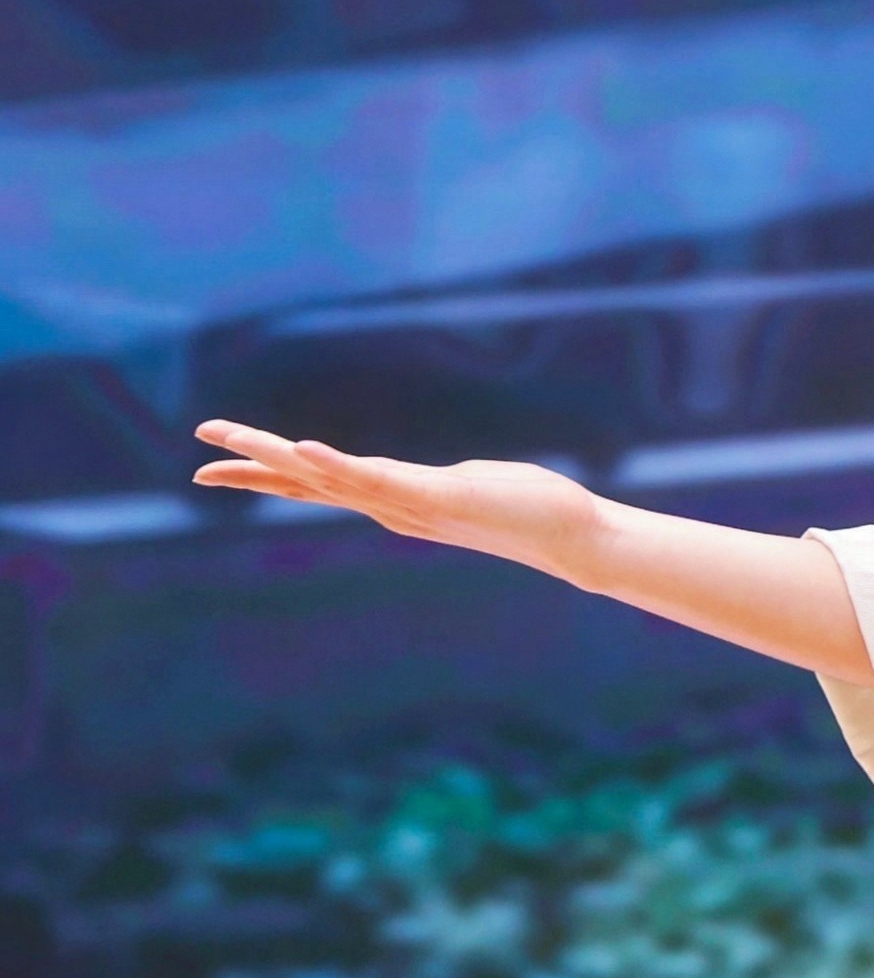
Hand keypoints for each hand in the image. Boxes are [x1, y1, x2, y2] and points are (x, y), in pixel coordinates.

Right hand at [193, 420, 602, 577]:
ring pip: (329, 480)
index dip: (268, 473)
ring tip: (232, 440)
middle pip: (307, 483)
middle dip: (252, 469)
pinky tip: (302, 448)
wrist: (574, 537)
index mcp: (394, 500)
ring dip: (278, 458)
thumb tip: (438, 485)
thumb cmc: (531, 510)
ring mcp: (409, 505)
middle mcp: (392, 507)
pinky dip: (336, 464)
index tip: (215, 465)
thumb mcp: (472, 489)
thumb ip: (442, 487)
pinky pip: (375, 480)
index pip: (318, 483)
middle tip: (196, 458)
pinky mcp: (435, 498)